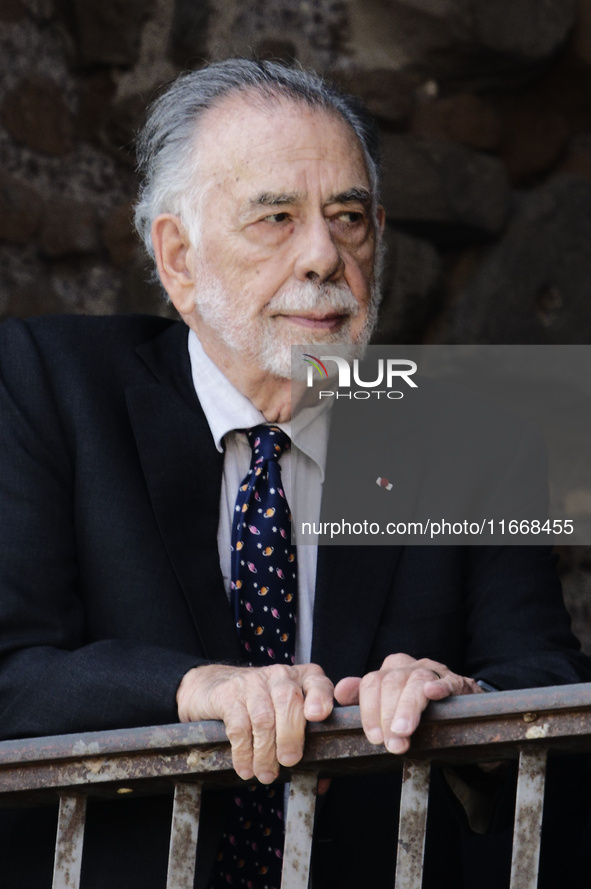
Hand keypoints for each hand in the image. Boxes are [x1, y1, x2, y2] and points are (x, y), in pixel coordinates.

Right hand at [177, 663, 333, 783]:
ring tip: (265, 773)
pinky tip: (246, 767)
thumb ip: (307, 742)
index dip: (319, 698)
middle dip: (290, 736)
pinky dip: (243, 752)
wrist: (217, 685)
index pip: (317, 684)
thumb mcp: (287, 713)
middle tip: (288, 761)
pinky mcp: (229, 695)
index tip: (317, 716)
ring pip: (263, 718)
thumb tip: (322, 783)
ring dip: (265, 752)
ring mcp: (253, 683)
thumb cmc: (263, 705)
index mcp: (302, 679)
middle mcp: (279, 676)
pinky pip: (239, 726)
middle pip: (288, 701)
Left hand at [334, 653, 481, 754]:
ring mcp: (433, 672)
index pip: (371, 683)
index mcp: (389, 670)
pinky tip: (434, 693)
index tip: (373, 737)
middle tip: (391, 744)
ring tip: (403, 732)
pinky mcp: (458, 683)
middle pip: (392, 683)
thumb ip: (364, 697)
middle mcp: (409, 666)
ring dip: (408, 707)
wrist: (458, 711)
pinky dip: (440, 686)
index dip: (370, 711)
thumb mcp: (388, 702)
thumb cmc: (415, 708)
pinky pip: (448, 681)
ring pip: (416, 682)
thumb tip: (339, 692)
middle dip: (388, 715)